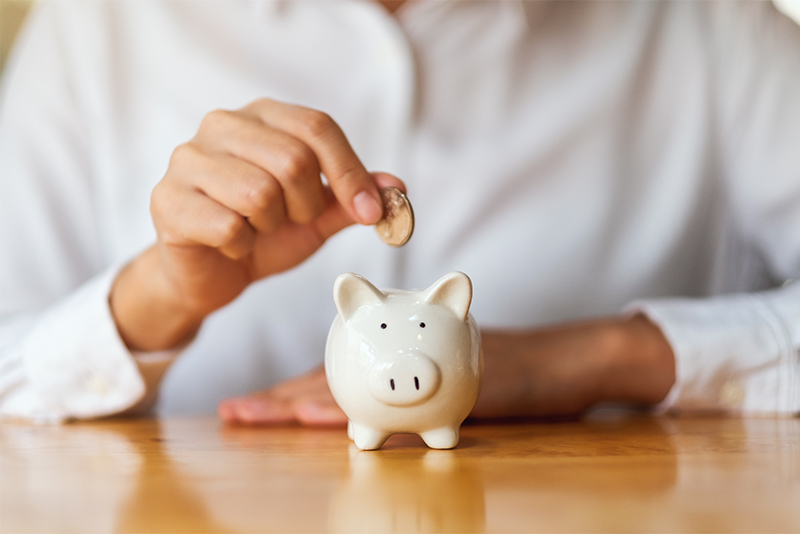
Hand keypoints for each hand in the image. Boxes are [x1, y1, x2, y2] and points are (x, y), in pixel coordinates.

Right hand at [110, 99, 403, 350]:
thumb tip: (396, 186)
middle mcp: (221, 125)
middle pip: (293, 159)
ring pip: (260, 193)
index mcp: (262, 116)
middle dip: (305, 206)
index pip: (318, 127)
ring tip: (255, 229)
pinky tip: (229, 243)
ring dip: (270, 226)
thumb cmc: (262, 234)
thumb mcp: (317, 216)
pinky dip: (240, 246)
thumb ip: (351, 198)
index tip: (371, 213)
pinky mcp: (167, 199)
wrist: (210, 274)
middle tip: (290, 221)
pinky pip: (228, 225)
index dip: (350, 173)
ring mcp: (188, 159)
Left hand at [218, 314, 674, 424]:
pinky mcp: (441, 381)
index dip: (288, 395)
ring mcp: (420, 367)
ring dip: (299, 402)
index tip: (244, 410)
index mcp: (397, 361)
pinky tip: (321, 417)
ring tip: (255, 414)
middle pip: (327, 380)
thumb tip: (374, 427)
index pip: (333, 380)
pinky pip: (391, 400)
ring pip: (351, 384)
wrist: (567, 360)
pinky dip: (355, 410)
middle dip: (278, 400)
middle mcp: (401, 359)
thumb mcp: (458, 383)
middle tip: (232, 412)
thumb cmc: (515, 372)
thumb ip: (420, 397)